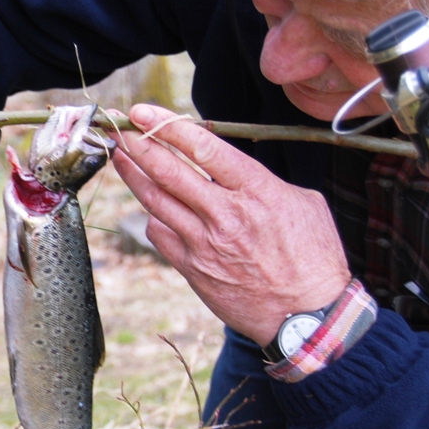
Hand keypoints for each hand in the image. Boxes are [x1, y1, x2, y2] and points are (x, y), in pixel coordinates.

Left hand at [111, 104, 351, 346]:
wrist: (307, 316)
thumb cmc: (313, 258)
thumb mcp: (303, 203)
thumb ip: (263, 182)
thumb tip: (233, 170)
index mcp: (256, 191)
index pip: (203, 148)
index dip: (167, 126)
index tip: (143, 112)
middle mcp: (225, 215)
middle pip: (168, 172)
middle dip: (136, 145)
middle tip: (115, 127)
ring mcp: (204, 244)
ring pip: (156, 201)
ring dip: (133, 175)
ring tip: (118, 156)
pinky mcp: (193, 269)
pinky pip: (160, 234)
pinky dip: (153, 216)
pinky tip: (150, 206)